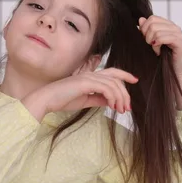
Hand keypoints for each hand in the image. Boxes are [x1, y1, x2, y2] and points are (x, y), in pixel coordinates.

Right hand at [22, 68, 138, 120]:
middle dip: (125, 92)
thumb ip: (97, 99)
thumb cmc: (62, 100)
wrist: (47, 99)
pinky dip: (112, 97)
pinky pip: (106, 88)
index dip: (124, 74)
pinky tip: (112, 106)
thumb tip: (110, 102)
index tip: (135, 80)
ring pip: (113, 84)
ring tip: (120, 110)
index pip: (111, 72)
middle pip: (115, 78)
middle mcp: (90, 74)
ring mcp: (88, 77)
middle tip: (127, 107)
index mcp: (90, 77)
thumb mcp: (84, 100)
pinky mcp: (85, 83)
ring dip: (120, 98)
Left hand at [138, 15, 181, 76]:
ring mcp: (178, 34)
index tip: (145, 39)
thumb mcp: (151, 43)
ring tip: (155, 50)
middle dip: (147, 35)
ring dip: (152, 42)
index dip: (144, 28)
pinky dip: (157, 46)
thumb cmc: (163, 59)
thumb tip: (140, 19)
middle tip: (150, 45)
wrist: (175, 74)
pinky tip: (158, 52)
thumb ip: (146, 31)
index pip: (152, 18)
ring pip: (156, 30)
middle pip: (153, 23)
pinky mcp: (180, 42)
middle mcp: (174, 27)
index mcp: (168, 25)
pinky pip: (163, 38)